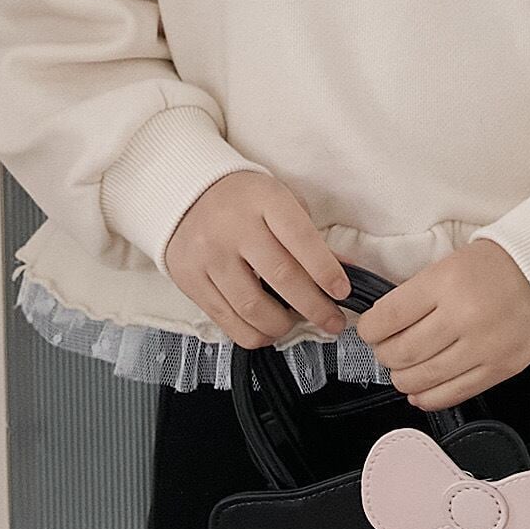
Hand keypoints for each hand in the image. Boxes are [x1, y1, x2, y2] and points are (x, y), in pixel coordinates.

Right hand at [163, 171, 350, 351]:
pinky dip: (254, 333)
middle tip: (332, 321)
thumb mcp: (281, 202)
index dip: (326, 271)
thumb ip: (310, 237)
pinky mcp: (190, 279)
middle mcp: (234, 227)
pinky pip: (226, 321)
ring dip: (283, 326)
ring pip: (252, 307)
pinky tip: (268, 329)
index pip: (302, 240)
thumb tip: (344, 272)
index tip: (343, 292)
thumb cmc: (243, 200)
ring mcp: (209, 255)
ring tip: (296, 324)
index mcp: (263, 200)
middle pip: (282, 278)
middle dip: (315, 307)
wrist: (185, 194)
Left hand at [356, 240, 529, 412]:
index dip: (369, 329)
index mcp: (446, 282)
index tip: (369, 330)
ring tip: (403, 370)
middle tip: (386, 349)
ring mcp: (483, 347)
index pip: (388, 317)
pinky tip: (420, 391)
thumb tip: (382, 325)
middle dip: (384, 355)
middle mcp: (463, 316)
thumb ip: (416, 295)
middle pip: (401, 352)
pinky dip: (428, 397)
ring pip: (422, 378)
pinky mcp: (499, 369)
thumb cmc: (497, 267)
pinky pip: (453, 393)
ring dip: (402, 378)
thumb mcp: (448, 265)